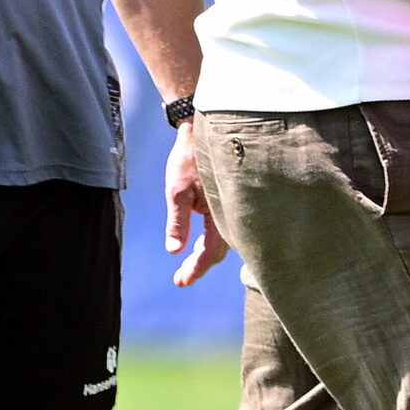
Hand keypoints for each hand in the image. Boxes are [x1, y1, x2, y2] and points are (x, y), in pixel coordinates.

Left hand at [163, 118, 231, 286]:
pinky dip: (211, 239)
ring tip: (186, 266)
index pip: (210, 252)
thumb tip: (174, 252)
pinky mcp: (231, 199)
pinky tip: (200, 242)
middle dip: (199, 266)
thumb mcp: (177, 190)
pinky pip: (225, 227)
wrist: (203, 128)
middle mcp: (234, 212)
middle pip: (218, 250)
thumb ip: (178, 222)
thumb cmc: (189, 157)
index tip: (180, 282)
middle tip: (180, 279)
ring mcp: (234, 206)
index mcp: (222, 212)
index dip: (196, 270)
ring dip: (205, 254)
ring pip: (224, 240)